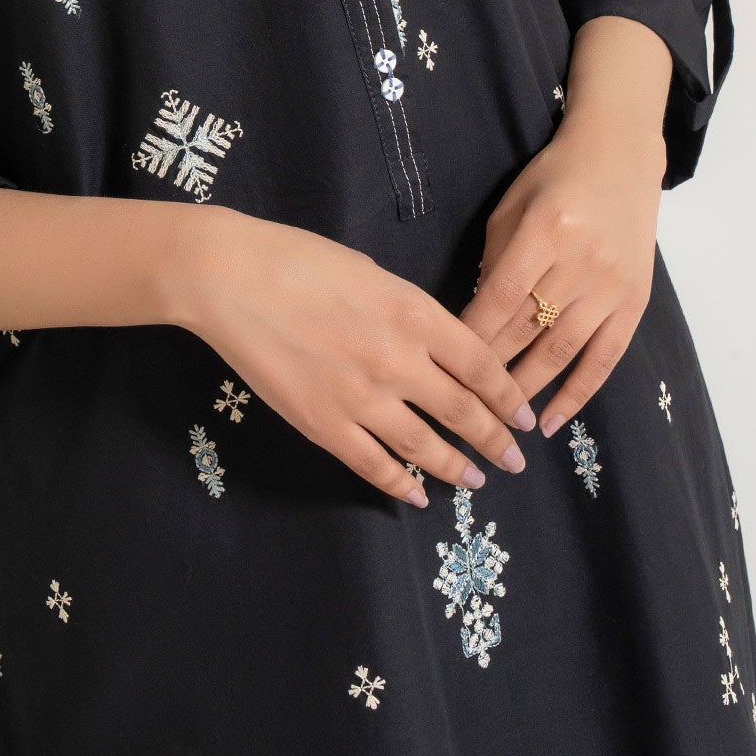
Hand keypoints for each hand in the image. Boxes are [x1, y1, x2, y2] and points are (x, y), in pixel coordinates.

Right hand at [170, 208, 537, 505]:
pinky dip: (401, 486)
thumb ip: (411, 313)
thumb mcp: (372, 272)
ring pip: (426, 447)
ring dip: (457, 468)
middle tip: (515, 460)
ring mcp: (361, 398)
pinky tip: (418, 496)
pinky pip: (374, 466)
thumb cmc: (298, 259)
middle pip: (464, 411)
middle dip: (496, 440)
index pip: (482, 367)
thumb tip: (436, 346)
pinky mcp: (323, 425)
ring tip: (476, 480)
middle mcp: (399, 361)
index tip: (525, 417)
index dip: (510, 397)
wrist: (229, 278)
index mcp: (415, 314)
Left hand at [461, 19, 670, 436]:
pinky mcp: (636, 303)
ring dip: (529, 390)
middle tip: (462, 408)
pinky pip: (605, 358)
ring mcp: (613, 286)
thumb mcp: (513, 206)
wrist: (621, 156)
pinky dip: (578, 393)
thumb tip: (475, 321)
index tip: (445, 369)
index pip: (501, 297)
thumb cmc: (555, 177)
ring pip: (564, 351)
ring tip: (500, 424)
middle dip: (492, 372)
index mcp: (547, 231)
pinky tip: (552, 419)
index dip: (472, 337)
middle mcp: (583, 262)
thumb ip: (495, 260)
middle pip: (529, 329)